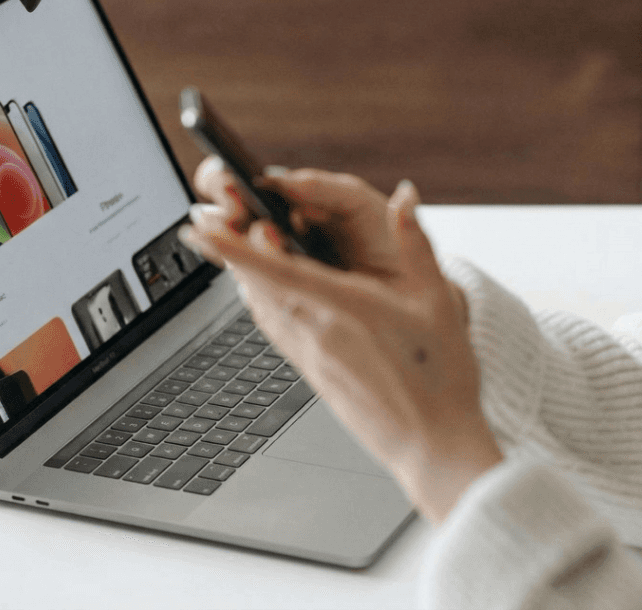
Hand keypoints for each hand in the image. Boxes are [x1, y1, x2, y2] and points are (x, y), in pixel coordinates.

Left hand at [184, 179, 501, 524]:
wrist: (432, 445)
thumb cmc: (440, 377)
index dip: (232, 245)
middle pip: (255, 282)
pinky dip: (260, 298)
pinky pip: (273, 326)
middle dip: (226, 248)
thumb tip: (405, 195)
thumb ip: (416, 240)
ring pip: (259, 304)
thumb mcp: (438, 299)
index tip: (201, 226)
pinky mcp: (310, 370)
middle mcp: (316, 331)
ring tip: (227, 245)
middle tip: (205, 219)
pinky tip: (262, 288)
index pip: (273, 268)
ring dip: (241, 273)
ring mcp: (309, 354)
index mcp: (344, 307)